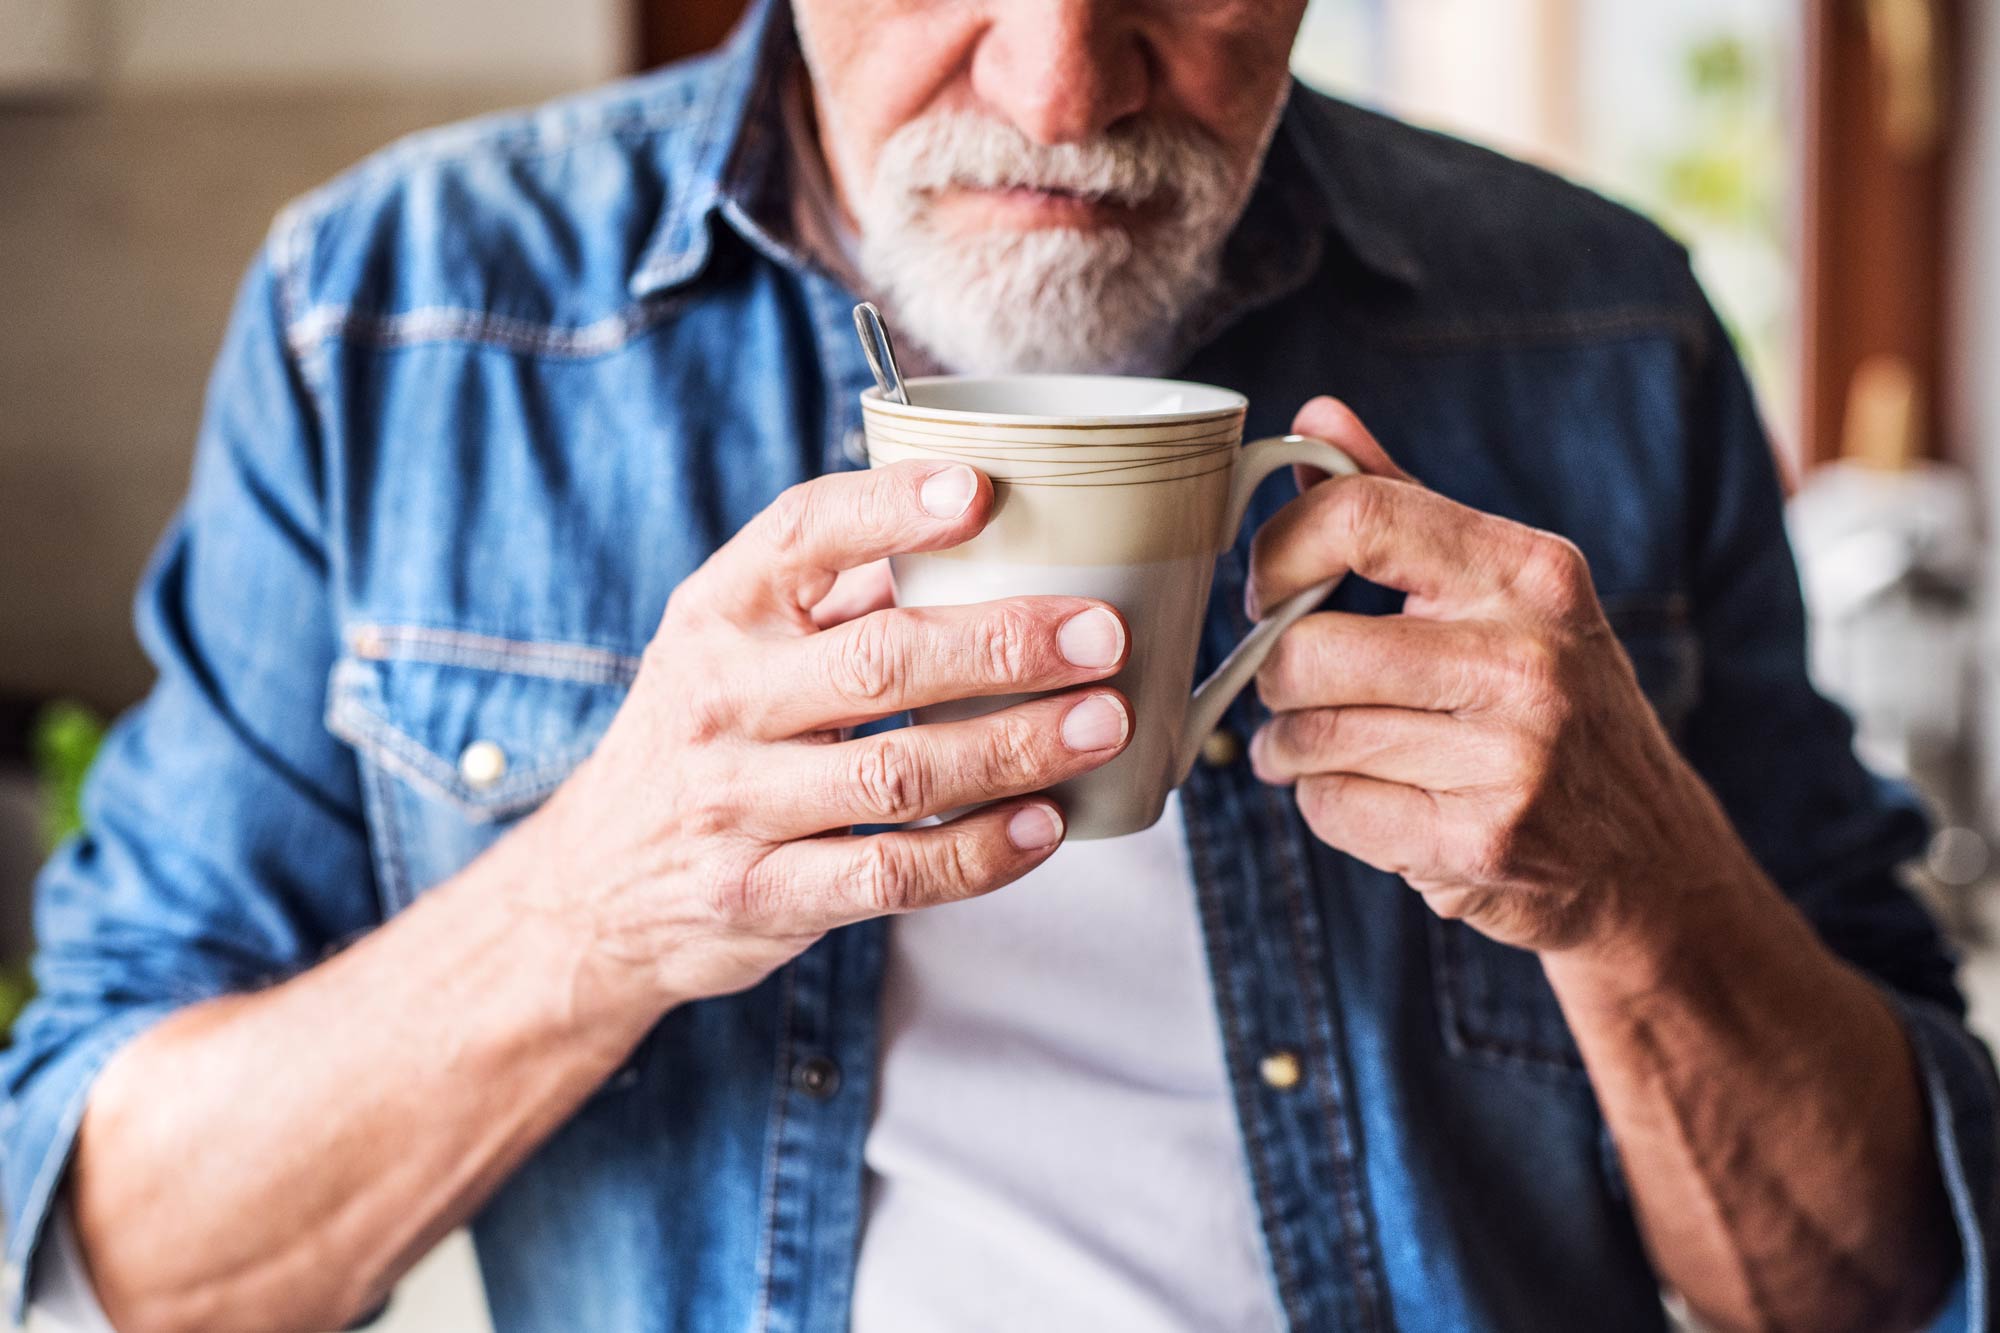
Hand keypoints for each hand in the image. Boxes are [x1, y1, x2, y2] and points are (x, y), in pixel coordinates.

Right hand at [525, 460, 1132, 1015]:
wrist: (593, 888)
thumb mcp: (734, 645)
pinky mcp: (765, 895)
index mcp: (717, 613)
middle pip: (877, 662)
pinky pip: (891, 876)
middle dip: (1004, 645)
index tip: (983, 490)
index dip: (892, 508)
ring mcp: (736, 805)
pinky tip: (1045, 825)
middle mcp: (719, 700)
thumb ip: (840, 592)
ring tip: (1103, 723)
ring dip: (1014, 747)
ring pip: (897, 773)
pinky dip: (978, 854)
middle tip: (1103, 633)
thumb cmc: (701, 738)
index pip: (800, 535)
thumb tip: (989, 529)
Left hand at [1245, 398, 1746, 960]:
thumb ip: (1402, 503)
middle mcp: (1528, 657)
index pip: (1359, 517)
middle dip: (1278, 678)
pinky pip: (1332, 809)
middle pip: (1308, 650)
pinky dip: (1331, 809)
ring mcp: (1512, 756)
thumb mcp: (1504, 591)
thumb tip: (1314, 419)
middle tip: (1299, 691)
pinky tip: (1382, 803)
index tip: (1271, 589)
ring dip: (1293, 751)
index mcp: (1529, 571)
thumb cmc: (1553, 706)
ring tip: (1333, 750)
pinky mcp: (1483, 841)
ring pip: (1308, 737)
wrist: (1647, 856)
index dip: (1280, 553)